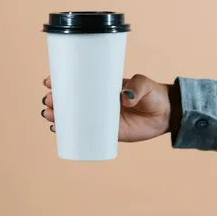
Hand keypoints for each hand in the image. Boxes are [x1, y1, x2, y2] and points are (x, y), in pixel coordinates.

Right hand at [41, 74, 177, 142]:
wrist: (167, 113)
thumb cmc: (153, 93)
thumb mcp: (144, 83)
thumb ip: (136, 87)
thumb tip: (124, 97)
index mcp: (102, 86)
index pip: (78, 82)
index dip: (61, 81)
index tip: (50, 81)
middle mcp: (98, 102)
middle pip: (71, 101)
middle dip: (55, 100)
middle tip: (48, 101)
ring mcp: (101, 118)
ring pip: (75, 117)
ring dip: (59, 116)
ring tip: (49, 115)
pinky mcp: (109, 133)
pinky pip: (86, 134)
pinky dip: (72, 133)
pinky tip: (59, 131)